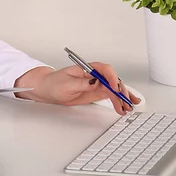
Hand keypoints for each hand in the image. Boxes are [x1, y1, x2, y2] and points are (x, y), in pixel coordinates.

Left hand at [15, 65, 140, 114]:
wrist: (47, 90)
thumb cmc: (54, 83)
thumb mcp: (67, 83)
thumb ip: (83, 83)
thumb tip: (96, 81)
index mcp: (86, 68)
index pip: (104, 69)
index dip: (111, 78)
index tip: (114, 88)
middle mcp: (93, 75)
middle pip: (112, 79)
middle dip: (120, 89)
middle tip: (125, 101)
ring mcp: (95, 84)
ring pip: (114, 88)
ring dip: (122, 97)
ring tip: (128, 106)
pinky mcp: (95, 92)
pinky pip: (109, 95)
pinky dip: (117, 101)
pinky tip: (123, 106)